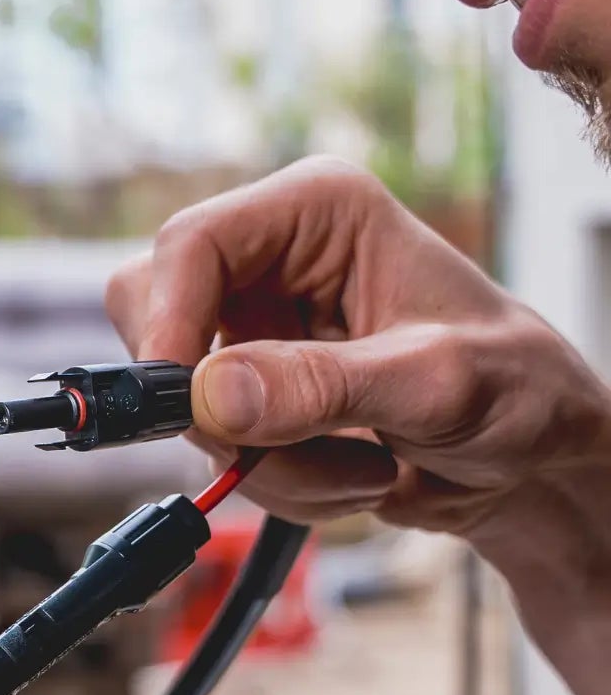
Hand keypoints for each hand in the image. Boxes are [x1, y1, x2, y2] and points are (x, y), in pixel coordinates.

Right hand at [107, 157, 610, 545]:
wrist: (535, 461)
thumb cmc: (518, 391)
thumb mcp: (433, 386)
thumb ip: (322, 386)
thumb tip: (212, 394)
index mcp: (318, 211)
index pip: (192, 245)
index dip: (170, 325)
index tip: (190, 406)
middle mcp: (274, 259)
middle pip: (159, 320)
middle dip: (221, 411)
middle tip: (282, 451)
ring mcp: (257, 328)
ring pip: (184, 402)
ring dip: (262, 462)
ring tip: (358, 470)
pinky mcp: (253, 393)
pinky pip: (212, 448)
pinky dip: (271, 483)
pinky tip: (346, 477)